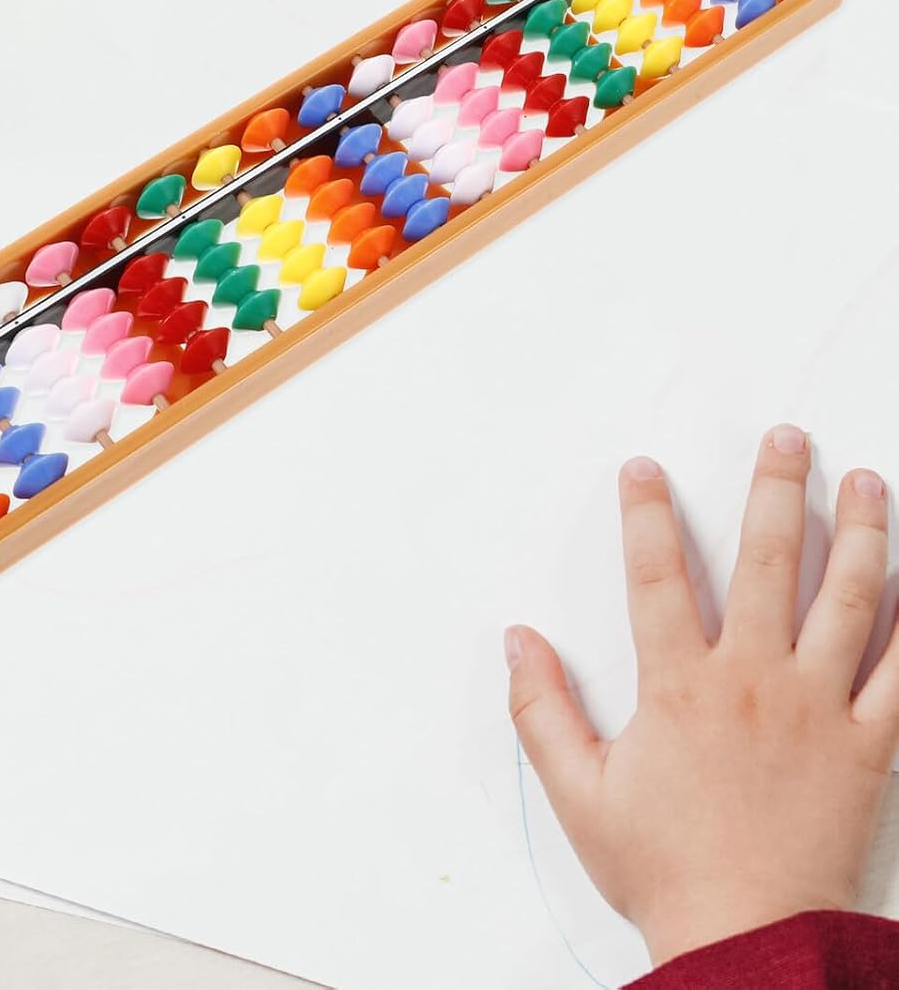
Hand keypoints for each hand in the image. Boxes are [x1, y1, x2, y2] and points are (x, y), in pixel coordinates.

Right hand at [507, 426, 894, 964]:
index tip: (645, 468)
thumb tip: (516, 641)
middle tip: (787, 440)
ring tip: (869, 484)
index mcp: (680, 686)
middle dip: (775, 491)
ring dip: (860, 534)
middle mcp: (754, 681)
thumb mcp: (578, 792)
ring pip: (849, 601)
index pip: (656, 576)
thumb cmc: (665, 869)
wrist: (751, 942)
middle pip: (768, 563)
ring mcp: (819, 709)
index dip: (646, 515)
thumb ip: (540, 710)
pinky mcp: (869, 747)